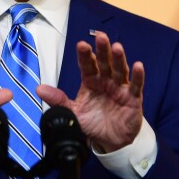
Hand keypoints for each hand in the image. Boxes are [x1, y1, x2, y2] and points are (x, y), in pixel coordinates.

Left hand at [37, 32, 144, 152]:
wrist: (109, 141)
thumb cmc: (92, 123)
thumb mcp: (73, 112)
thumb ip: (58, 100)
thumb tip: (39, 89)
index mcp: (90, 81)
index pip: (87, 65)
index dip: (85, 55)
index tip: (81, 45)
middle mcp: (105, 81)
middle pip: (104, 63)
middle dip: (103, 50)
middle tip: (101, 37)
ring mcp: (119, 88)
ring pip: (120, 70)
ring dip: (119, 59)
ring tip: (117, 47)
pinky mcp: (132, 99)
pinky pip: (135, 86)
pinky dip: (138, 76)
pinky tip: (139, 66)